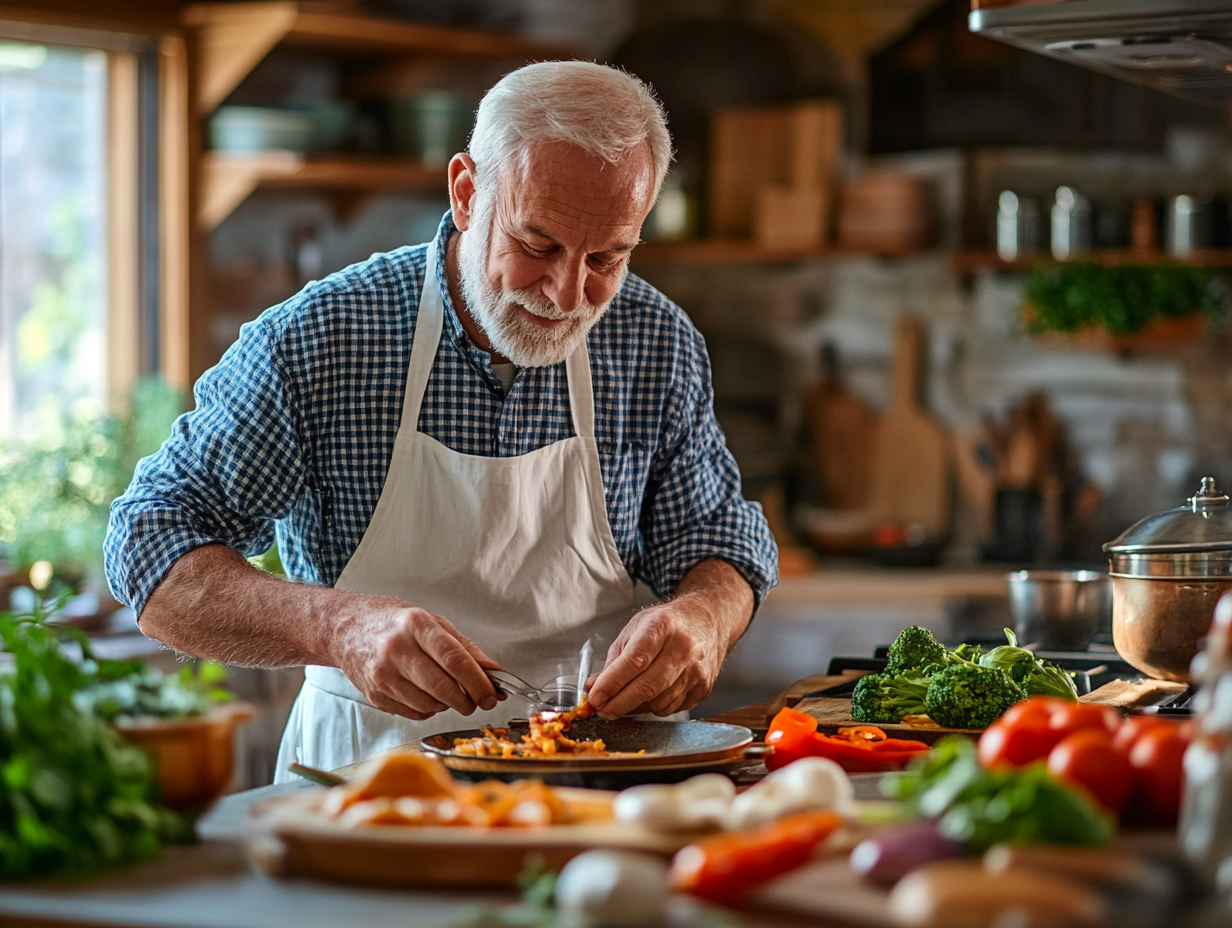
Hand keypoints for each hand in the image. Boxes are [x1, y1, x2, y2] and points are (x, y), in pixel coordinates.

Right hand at [334, 602, 502, 720]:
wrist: (345, 628)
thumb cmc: (391, 622)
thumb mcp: (430, 621)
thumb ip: (463, 646)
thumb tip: (491, 670)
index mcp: (415, 625)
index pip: (454, 659)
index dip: (478, 681)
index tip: (493, 694)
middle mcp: (397, 650)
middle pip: (443, 687)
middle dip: (468, 700)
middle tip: (478, 700)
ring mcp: (383, 675)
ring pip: (430, 704)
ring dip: (449, 705)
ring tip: (450, 692)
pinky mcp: (375, 695)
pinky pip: (414, 713)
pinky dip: (429, 709)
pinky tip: (428, 695)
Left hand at [585, 560, 754, 718]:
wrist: (707, 620)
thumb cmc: (668, 624)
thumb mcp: (636, 628)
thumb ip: (614, 659)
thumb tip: (593, 688)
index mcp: (662, 626)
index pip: (634, 660)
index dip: (612, 683)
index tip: (595, 697)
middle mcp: (684, 647)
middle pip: (647, 686)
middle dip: (619, 703)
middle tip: (602, 709)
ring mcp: (697, 669)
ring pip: (659, 702)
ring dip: (636, 705)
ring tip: (628, 694)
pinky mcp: (703, 688)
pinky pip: (672, 708)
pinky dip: (655, 706)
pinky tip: (652, 693)